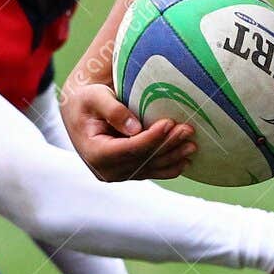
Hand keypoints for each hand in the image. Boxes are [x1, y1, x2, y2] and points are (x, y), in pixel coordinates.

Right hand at [61, 81, 195, 181]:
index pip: (129, 148)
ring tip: (192, 145)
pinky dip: (169, 167)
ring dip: (173, 157)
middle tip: (188, 130)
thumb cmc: (87, 101)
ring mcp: (118, 175)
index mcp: (95, 153)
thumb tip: (135, 128)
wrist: (81, 114)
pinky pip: (151, 172)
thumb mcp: (94, 98)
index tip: (169, 123)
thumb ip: (113, 110)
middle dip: (167, 145)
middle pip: (143, 159)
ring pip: (150, 168)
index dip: (151, 137)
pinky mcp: (128, 174)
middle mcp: (106, 170)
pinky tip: (185, 160)